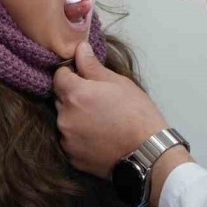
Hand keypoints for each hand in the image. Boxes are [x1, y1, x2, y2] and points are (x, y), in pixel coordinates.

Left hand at [54, 41, 169, 178]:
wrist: (147, 152)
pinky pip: (69, 140)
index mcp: (75, 94)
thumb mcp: (119, 83)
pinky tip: (98, 137)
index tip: (85, 79)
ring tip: (99, 121)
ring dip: (75, 117)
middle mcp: (64, 117)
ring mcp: (66, 139)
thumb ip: (92, 67)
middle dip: (73, 96)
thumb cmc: (137, 114)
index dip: (71, 74)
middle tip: (97, 101)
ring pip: (64, 120)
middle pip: (60, 98)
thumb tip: (79, 49)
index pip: (59, 76)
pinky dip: (79, 137)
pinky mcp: (72, 157)